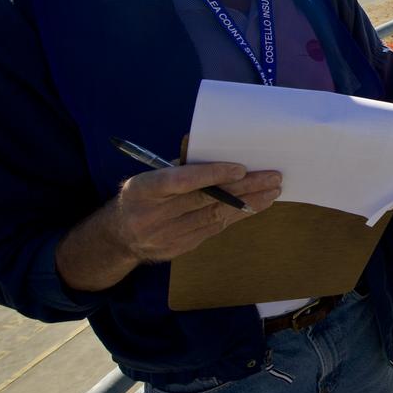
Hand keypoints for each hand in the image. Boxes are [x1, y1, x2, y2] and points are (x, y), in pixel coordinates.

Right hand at [105, 163, 281, 263]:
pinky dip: (237, 215)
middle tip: (273, 177)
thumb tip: (211, 145)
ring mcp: (166, 235)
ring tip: (273, 190)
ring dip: (249, 203)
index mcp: (143, 189)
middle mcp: (153, 215)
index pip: (181, 181)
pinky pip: (214, 229)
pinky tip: (256, 205)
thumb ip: (179, 165)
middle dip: (244, 187)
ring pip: (215, 216)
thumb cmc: (142, 196)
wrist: (119, 236)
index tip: (241, 169)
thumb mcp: (149, 175)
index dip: (212, 174)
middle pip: (206, 199)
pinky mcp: (179, 248)